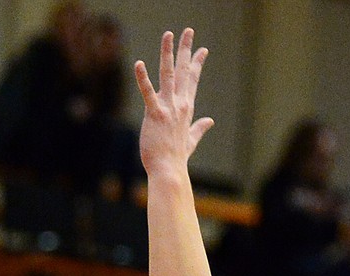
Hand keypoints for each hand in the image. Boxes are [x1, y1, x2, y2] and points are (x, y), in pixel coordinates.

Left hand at [134, 29, 213, 178]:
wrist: (169, 170)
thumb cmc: (177, 158)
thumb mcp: (192, 140)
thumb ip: (199, 128)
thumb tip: (210, 121)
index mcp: (186, 108)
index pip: (192, 80)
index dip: (196, 63)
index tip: (202, 49)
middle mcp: (179, 104)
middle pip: (183, 71)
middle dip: (185, 49)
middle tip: (188, 30)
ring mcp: (167, 108)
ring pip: (168, 74)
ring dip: (168, 53)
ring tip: (168, 35)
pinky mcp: (154, 114)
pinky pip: (147, 93)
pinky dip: (143, 78)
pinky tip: (139, 64)